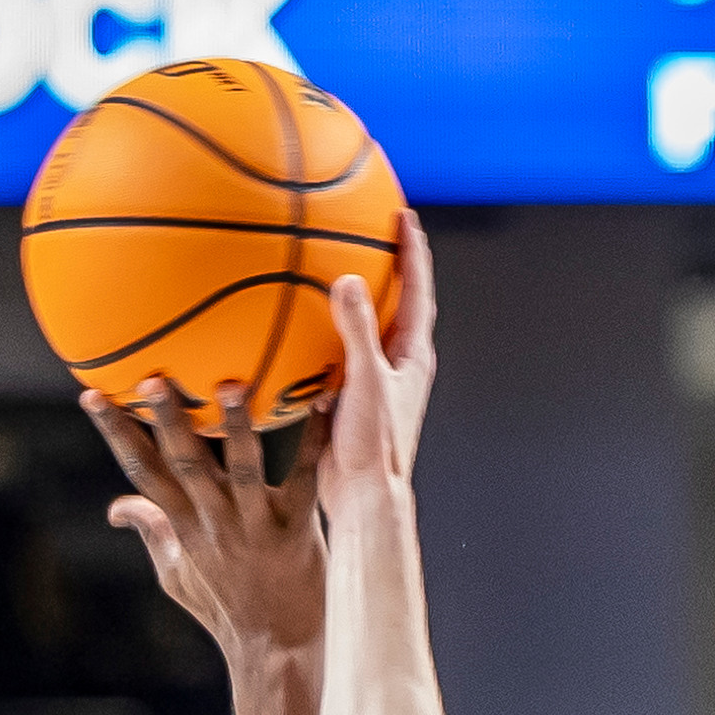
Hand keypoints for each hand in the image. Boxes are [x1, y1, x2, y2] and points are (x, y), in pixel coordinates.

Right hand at [80, 381, 328, 656]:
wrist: (276, 649)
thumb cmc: (228, 609)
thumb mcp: (177, 577)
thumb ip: (152, 534)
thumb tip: (116, 508)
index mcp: (183, 527)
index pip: (142, 473)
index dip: (116, 434)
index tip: (92, 393)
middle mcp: (215, 524)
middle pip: (184, 464)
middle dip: (166, 421)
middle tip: (151, 377)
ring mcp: (256, 528)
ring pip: (242, 469)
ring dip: (236, 426)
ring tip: (233, 385)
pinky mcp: (297, 532)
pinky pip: (304, 480)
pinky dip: (313, 441)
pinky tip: (321, 401)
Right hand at [320, 208, 436, 514]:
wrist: (364, 498)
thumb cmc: (375, 446)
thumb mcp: (366, 381)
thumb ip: (357, 331)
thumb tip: (346, 280)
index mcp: (413, 355)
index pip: (418, 290)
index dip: (412, 250)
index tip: (403, 215)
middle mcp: (399, 365)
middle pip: (396, 302)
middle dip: (385, 265)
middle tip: (370, 230)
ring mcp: (375, 383)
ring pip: (364, 331)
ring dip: (350, 303)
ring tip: (330, 271)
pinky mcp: (352, 400)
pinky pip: (335, 358)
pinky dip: (321, 338)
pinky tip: (296, 331)